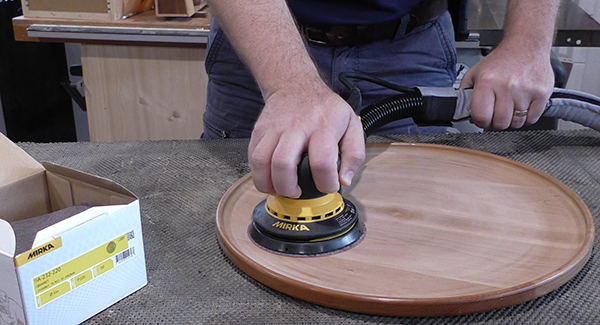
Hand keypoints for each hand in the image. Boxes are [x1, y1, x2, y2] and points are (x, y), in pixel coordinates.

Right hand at [248, 83, 364, 197]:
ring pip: (261, 162)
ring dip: (269, 184)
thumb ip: (354, 154)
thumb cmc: (324, 108)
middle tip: (297, 191)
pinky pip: (252, 157)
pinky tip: (270, 178)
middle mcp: (296, 127)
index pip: (321, 162)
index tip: (328, 186)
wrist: (295, 85)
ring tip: (281, 188)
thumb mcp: (351, 124)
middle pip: (283, 164)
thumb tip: (344, 180)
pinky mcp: (259, 131)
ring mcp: (274, 128)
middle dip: (288, 188)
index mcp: (323, 127)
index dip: (325, 183)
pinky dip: (258, 174)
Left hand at [460, 44, 554, 129]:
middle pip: (500, 123)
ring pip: (516, 123)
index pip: (481, 117)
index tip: (483, 118)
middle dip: (497, 121)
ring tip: (511, 105)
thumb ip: (466, 94)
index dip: (480, 121)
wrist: (526, 45)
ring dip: (512, 119)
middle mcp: (506, 86)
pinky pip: (532, 119)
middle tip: (498, 111)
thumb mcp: (475, 73)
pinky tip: (522, 104)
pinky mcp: (541, 93)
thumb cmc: (501, 61)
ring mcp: (526, 91)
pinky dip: (526, 116)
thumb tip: (466, 115)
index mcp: (487, 82)